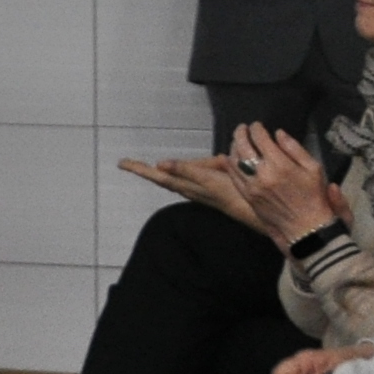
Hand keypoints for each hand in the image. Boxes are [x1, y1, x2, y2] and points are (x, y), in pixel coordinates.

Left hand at [118, 151, 263, 231]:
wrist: (251, 209)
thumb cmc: (229, 191)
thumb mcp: (207, 177)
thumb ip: (185, 169)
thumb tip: (160, 165)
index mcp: (185, 183)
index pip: (157, 175)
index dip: (140, 169)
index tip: (122, 164)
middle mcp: (187, 187)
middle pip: (161, 177)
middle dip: (144, 171)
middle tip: (126, 164)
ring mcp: (196, 190)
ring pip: (174, 178)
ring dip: (158, 173)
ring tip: (142, 167)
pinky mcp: (205, 190)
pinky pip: (187, 178)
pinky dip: (178, 173)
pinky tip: (172, 172)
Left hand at [231, 125, 337, 244]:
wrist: (307, 228)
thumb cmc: (315, 197)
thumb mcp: (314, 169)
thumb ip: (295, 149)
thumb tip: (278, 133)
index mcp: (280, 165)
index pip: (260, 139)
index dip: (257, 129)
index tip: (257, 126)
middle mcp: (262, 174)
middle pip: (243, 146)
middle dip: (241, 133)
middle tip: (243, 128)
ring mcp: (252, 186)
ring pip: (234, 160)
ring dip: (234, 147)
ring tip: (237, 141)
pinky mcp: (247, 196)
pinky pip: (233, 176)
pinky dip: (230, 163)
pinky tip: (232, 158)